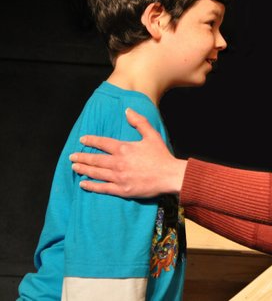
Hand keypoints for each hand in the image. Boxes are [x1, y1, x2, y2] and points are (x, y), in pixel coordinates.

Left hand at [70, 107, 186, 197]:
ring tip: (74, 167)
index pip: (102, 143)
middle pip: (95, 159)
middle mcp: (118, 162)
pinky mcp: (122, 190)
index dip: (91, 140)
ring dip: (83, 169)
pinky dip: (91, 186)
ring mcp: (119, 177)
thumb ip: (139, 121)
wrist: (169, 175)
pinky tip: (83, 183)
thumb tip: (127, 110)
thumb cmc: (161, 155)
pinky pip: (102, 187)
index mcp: (124, 148)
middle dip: (82, 156)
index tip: (82, 139)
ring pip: (96, 172)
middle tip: (72, 156)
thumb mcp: (152, 135)